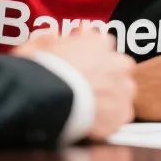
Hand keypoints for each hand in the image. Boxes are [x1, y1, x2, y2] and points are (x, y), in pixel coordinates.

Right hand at [15, 29, 136, 140]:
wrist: (45, 100)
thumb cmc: (39, 72)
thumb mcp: (37, 47)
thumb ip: (49, 39)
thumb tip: (52, 35)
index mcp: (98, 43)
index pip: (103, 44)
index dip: (90, 56)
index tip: (80, 64)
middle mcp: (117, 63)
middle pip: (119, 67)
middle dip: (106, 76)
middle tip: (85, 88)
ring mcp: (122, 89)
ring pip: (123, 92)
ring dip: (111, 98)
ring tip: (89, 109)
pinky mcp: (120, 115)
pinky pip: (119, 117)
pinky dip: (108, 121)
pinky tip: (92, 125)